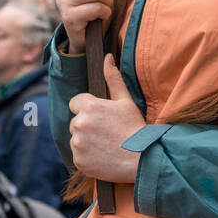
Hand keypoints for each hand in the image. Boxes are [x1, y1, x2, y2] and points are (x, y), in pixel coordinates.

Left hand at [68, 53, 144, 182]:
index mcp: (89, 106)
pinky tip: (103, 155)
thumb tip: (107, 57)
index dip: (87, 107)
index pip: (75, 102)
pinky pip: (78, 155)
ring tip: (106, 144)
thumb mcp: (125, 100)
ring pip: (76, 138)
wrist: (141, 158)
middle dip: (87, 124)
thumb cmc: (134, 127)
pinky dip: (87, 156)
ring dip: (86, 140)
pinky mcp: (78, 160)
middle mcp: (79, 124)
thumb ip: (113, 78)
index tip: (101, 116)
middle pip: (76, 121)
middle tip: (106, 131)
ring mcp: (78, 143)